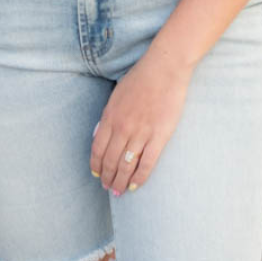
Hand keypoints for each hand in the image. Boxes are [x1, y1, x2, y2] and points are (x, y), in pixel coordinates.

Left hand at [90, 50, 193, 194]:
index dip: (96, 165)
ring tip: (119, 191)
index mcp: (109, 117)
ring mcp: (140, 133)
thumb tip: (98, 136)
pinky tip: (136, 185)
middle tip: (108, 188)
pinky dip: (140, 177)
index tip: (97, 174)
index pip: (97, 149)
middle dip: (107, 177)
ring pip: (126, 165)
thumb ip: (107, 117)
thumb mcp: (116, 96)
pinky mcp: (159, 136)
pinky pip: (147, 163)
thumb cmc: (140, 79)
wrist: (165, 69)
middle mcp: (122, 128)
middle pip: (110, 161)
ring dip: (121, 181)